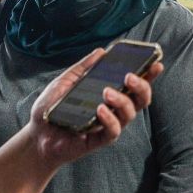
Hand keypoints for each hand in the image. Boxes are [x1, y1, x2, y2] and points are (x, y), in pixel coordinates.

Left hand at [26, 49, 162, 168]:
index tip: (156, 63)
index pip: (134, 85)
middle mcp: (113, 110)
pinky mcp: (98, 140)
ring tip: (108, 91)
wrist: (36, 134)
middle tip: (130, 77)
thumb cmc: (51, 109)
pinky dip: (110, 119)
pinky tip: (100, 109)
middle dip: (142, 87)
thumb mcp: (65, 82)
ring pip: (130, 114)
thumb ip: (83, 68)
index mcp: (109, 95)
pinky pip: (113, 131)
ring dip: (123, 101)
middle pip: (140, 100)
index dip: (148, 75)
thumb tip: (102, 51)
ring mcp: (107, 126)